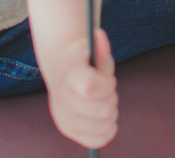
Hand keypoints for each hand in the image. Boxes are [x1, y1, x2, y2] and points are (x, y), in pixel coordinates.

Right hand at [44, 29, 117, 148]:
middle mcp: (62, 100)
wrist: (63, 73)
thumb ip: (100, 45)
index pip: (92, 87)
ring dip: (111, 113)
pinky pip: (99, 140)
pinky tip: (103, 117)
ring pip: (104, 126)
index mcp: (68, 77)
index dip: (107, 84)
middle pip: (103, 110)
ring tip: (104, 102)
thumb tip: (99, 34)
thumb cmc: (84, 61)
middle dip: (112, 98)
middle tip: (107, 92)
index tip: (107, 79)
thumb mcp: (92, 50)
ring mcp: (64, 118)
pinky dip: (108, 130)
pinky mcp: (68, 131)